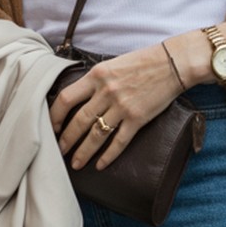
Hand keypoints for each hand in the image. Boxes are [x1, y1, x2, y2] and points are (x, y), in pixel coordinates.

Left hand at [49, 44, 178, 171]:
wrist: (173, 63)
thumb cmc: (143, 61)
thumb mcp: (112, 64)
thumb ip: (95, 80)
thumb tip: (78, 98)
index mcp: (96, 75)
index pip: (66, 98)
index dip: (55, 115)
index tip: (52, 126)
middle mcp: (106, 91)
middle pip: (78, 121)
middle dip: (66, 139)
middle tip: (59, 151)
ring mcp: (122, 106)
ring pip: (96, 134)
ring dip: (83, 152)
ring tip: (76, 163)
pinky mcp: (138, 118)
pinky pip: (119, 141)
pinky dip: (108, 155)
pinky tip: (100, 165)